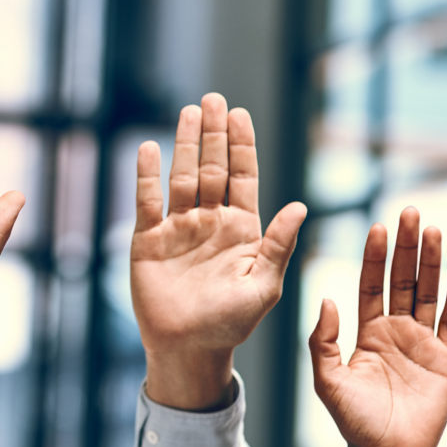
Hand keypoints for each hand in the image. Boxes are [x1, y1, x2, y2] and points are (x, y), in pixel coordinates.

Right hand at [130, 93, 306, 409]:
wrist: (187, 348)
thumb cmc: (231, 323)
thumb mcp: (263, 285)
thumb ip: (278, 245)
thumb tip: (300, 206)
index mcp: (241, 229)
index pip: (242, 177)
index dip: (241, 145)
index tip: (239, 114)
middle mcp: (209, 222)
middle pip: (211, 168)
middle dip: (214, 134)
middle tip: (214, 99)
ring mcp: (178, 229)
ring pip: (182, 177)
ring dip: (185, 144)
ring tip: (189, 112)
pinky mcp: (148, 241)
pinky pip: (147, 202)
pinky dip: (147, 175)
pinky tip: (149, 149)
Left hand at [311, 208, 446, 446]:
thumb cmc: (353, 421)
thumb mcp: (327, 379)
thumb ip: (323, 340)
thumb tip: (327, 299)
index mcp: (366, 333)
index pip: (371, 285)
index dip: (375, 257)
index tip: (378, 226)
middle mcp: (395, 332)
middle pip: (402, 280)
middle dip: (406, 247)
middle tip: (410, 212)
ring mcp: (422, 343)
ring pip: (428, 293)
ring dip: (432, 261)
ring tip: (434, 229)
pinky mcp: (446, 359)